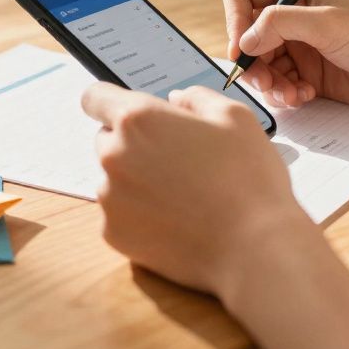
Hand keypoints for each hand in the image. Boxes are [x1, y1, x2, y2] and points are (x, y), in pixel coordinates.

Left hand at [81, 83, 311, 295]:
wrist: (253, 250)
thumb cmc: (248, 179)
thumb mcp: (235, 118)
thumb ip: (196, 98)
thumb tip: (175, 99)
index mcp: (138, 120)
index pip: (95, 98)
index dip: (109, 102)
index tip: (127, 114)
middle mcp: (113, 155)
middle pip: (106, 139)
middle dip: (132, 144)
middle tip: (175, 160)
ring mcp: (110, 198)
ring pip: (113, 179)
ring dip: (136, 180)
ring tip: (181, 196)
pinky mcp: (113, 233)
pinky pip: (119, 214)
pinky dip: (139, 215)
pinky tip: (175, 221)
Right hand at [223, 0, 348, 110]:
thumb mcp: (327, 23)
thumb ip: (279, 24)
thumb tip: (242, 41)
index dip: (234, 21)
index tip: (240, 49)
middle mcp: (293, 15)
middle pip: (245, 36)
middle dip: (251, 62)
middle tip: (265, 82)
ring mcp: (300, 45)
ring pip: (259, 65)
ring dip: (269, 83)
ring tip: (291, 93)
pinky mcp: (308, 73)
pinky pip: (278, 85)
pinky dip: (284, 94)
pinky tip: (305, 96)